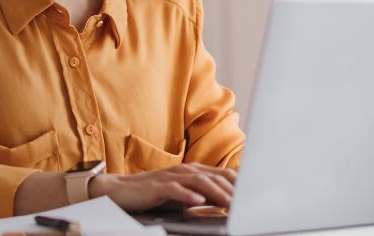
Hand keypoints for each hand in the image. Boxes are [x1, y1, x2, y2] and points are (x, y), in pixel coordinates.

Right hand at [89, 163, 235, 211]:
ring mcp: (170, 177)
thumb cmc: (152, 195)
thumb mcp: (181, 195)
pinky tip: (197, 201)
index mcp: (192, 171)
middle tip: (248, 201)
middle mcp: (184, 170)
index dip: (239, 183)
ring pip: (198, 181)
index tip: (255, 193)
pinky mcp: (156, 186)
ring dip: (216, 192)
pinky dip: (187, 194)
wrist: (118, 191)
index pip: (221, 174)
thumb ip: (202, 195)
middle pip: (214, 177)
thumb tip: (226, 202)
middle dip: (233, 189)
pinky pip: (174, 189)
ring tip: (230, 203)